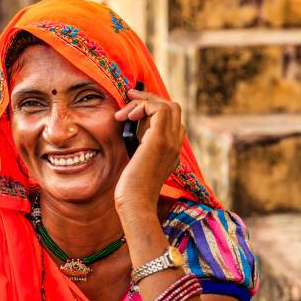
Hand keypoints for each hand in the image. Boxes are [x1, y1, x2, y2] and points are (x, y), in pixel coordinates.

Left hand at [114, 88, 185, 212]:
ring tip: (124, 111)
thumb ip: (139, 148)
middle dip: (150, 98)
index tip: (134, 109)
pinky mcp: (160, 141)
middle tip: (130, 97)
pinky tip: (128, 117)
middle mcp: (176, 145)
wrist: (135, 203)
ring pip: (168, 105)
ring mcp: (170, 142)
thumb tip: (128, 129)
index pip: (173, 120)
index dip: (154, 109)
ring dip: (144, 101)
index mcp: (172, 151)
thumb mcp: (137, 163)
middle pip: (173, 108)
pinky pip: (158, 109)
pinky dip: (142, 107)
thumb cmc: (131, 189)